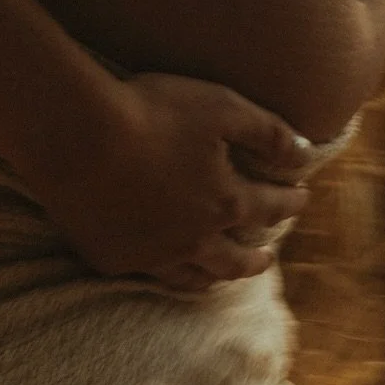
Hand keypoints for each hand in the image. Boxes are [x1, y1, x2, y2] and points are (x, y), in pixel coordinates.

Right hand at [21, 70, 319, 293]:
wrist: (77, 135)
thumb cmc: (152, 112)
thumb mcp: (222, 108)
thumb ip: (269, 132)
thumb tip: (306, 154)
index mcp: (225, 202)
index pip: (271, 206)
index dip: (290, 200)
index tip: (301, 197)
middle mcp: (194, 239)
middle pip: (236, 258)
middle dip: (257, 257)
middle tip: (268, 258)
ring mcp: (152, 254)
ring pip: (194, 277)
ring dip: (215, 277)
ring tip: (222, 276)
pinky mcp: (112, 257)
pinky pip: (146, 276)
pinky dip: (165, 276)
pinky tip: (164, 271)